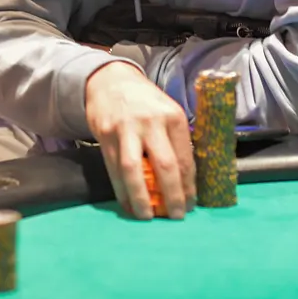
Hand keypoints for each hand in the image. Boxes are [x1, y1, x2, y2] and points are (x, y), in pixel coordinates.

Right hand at [84, 62, 194, 219]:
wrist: (110, 81)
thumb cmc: (145, 102)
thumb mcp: (167, 111)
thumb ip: (176, 139)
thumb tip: (187, 179)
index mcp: (173, 117)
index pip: (185, 158)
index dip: (189, 185)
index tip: (192, 203)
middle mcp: (151, 122)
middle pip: (164, 166)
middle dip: (172, 196)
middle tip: (177, 215)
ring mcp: (126, 129)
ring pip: (134, 171)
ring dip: (142, 198)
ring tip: (147, 216)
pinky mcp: (105, 136)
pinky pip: (114, 169)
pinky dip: (121, 191)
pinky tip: (128, 203)